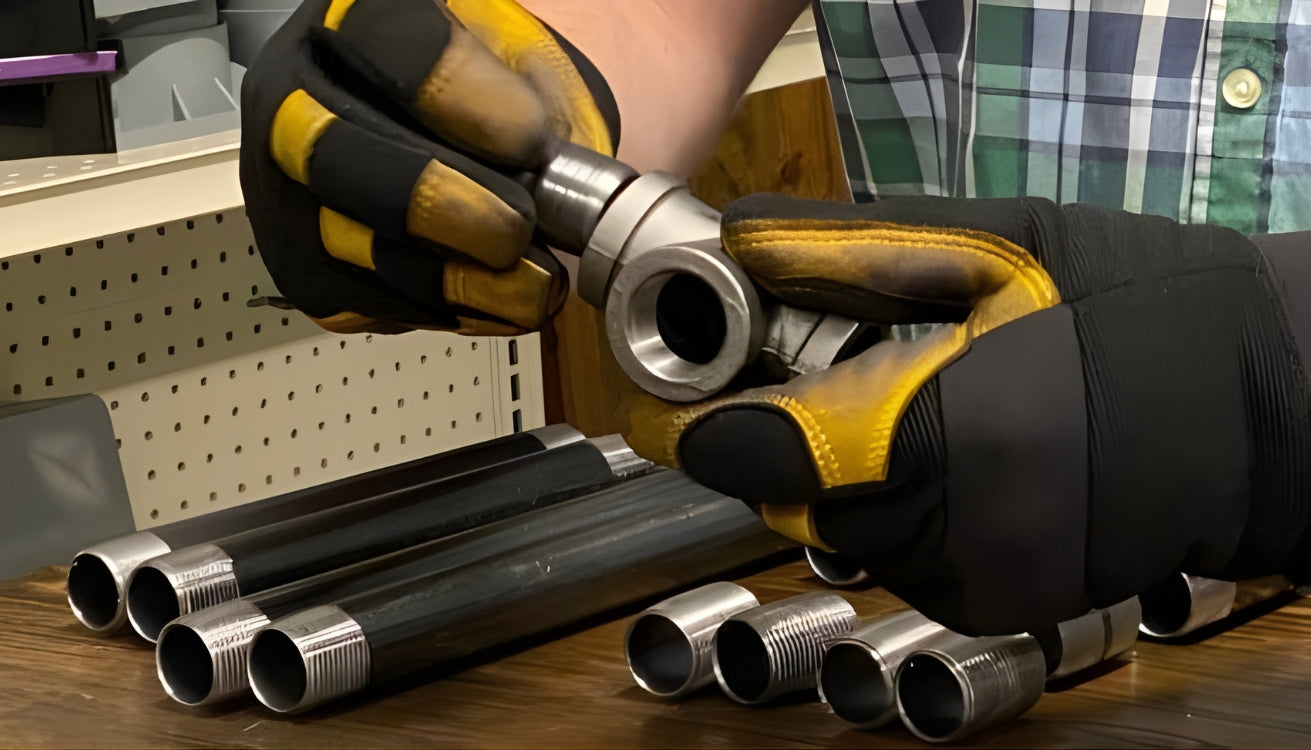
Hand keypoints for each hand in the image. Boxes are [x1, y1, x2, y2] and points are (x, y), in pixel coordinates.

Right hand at [239, 0, 618, 334]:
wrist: (473, 143)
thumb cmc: (498, 96)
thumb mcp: (529, 68)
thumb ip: (537, 101)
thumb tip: (543, 166)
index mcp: (351, 20)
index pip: (382, 45)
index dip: (458, 97)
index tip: (527, 136)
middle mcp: (294, 100)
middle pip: (335, 155)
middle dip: (438, 202)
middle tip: (514, 225)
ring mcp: (287, 189)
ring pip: (348, 243)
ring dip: (454, 275)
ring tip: (530, 279)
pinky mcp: (307, 270)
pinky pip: (365, 303)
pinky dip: (444, 310)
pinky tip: (496, 299)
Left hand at [627, 193, 1310, 634]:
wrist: (1262, 406)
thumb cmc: (1133, 308)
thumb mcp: (991, 250)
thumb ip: (848, 253)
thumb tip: (734, 247)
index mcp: (928, 430)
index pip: (752, 452)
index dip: (686, 429)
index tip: (653, 409)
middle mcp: (940, 530)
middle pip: (785, 497)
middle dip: (775, 442)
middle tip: (815, 378)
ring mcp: (969, 581)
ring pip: (837, 534)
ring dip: (838, 477)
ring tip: (907, 408)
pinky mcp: (994, 605)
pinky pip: (895, 561)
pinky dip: (891, 514)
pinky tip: (950, 459)